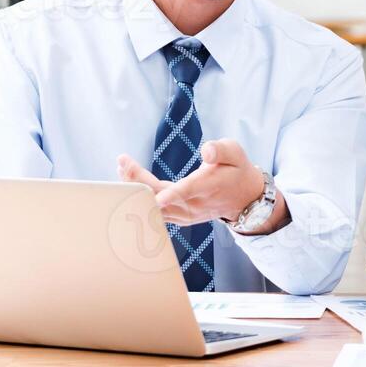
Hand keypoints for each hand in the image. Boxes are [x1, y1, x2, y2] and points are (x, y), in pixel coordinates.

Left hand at [119, 139, 287, 231]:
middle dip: (139, 181)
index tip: (157, 196)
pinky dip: (140, 198)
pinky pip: (155, 211)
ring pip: (154, 207)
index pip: (187, 191)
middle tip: (123, 161)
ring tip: (121, 167)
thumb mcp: (236, 153)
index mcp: (208, 187)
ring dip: (135, 189)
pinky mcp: (179, 217)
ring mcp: (185, 214)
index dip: (171, 195)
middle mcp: (194, 204)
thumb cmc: (237, 170)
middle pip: (161, 197)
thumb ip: (221, 149)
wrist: (244, 198)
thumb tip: (206, 150)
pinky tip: (129, 182)